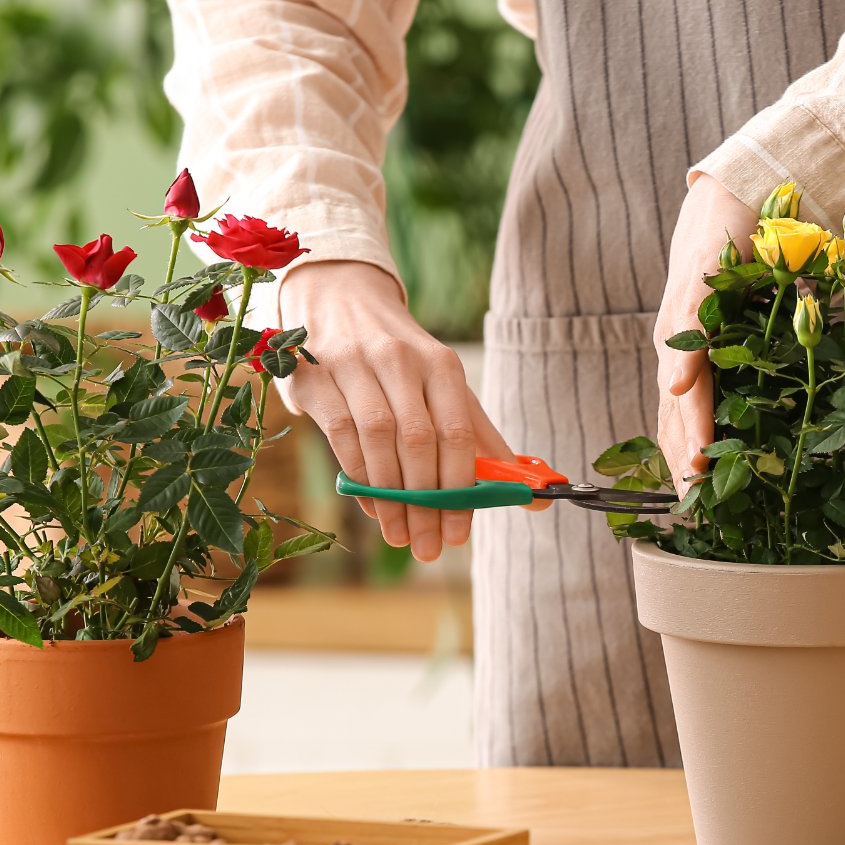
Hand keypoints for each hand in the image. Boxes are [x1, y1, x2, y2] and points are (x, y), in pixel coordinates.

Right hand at [277, 260, 519, 561]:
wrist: (339, 297)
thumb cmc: (401, 357)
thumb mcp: (444, 385)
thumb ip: (478, 436)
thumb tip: (529, 492)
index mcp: (441, 364)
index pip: (457, 434)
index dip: (461, 490)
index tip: (459, 534)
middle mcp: (400, 360)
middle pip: (420, 442)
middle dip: (426, 504)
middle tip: (428, 547)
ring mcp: (354, 365)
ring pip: (379, 441)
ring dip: (392, 498)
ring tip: (401, 536)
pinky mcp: (315, 376)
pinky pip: (341, 436)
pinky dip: (360, 478)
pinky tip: (373, 506)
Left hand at [654, 174, 760, 495]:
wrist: (733, 190)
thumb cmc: (744, 259)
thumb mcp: (756, 320)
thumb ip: (765, 359)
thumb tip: (795, 400)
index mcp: (690, 352)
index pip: (683, 414)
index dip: (687, 456)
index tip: (695, 501)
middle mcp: (678, 339)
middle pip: (675, 408)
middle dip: (684, 455)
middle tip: (693, 502)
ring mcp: (682, 312)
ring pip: (680, 378)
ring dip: (686, 423)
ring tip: (692, 465)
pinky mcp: (695, 280)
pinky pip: (689, 326)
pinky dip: (686, 357)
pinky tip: (683, 387)